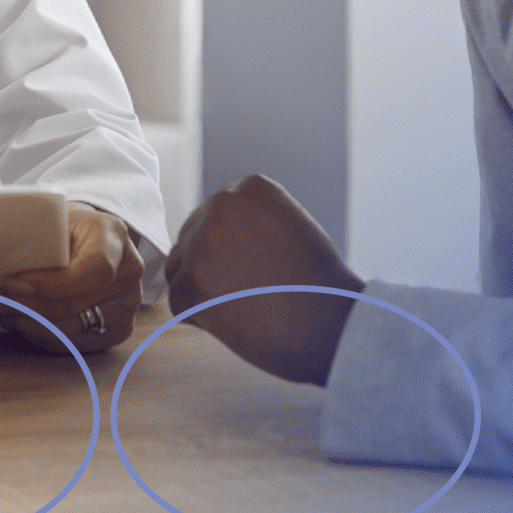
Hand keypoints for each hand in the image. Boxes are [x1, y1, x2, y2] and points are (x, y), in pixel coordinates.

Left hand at [0, 204, 143, 354]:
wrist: (93, 239)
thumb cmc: (66, 226)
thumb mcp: (50, 218)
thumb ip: (27, 237)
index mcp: (114, 236)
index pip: (94, 269)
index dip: (52, 283)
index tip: (12, 283)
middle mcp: (129, 273)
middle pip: (71, 306)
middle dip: (19, 307)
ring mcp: (127, 307)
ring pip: (66, 330)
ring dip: (20, 323)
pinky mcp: (117, 330)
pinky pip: (70, 344)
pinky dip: (36, 335)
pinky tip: (12, 320)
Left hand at [165, 173, 362, 385]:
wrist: (333, 325)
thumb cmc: (318, 287)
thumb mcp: (289, 227)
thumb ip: (250, 223)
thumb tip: (213, 239)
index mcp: (248, 187)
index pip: (212, 219)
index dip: (230, 252)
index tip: (258, 270)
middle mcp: (222, 205)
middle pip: (191, 242)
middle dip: (212, 271)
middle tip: (252, 293)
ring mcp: (204, 242)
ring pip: (181, 270)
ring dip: (204, 293)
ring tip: (247, 305)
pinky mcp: (192, 281)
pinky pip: (179, 302)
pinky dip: (202, 319)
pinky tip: (238, 319)